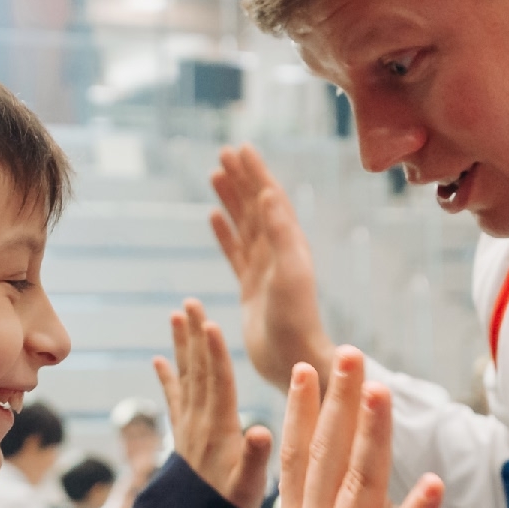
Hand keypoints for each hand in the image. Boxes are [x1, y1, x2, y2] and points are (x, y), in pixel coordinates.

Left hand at [152, 299, 272, 507]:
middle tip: (188, 303)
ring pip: (186, 379)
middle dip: (195, 336)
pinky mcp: (184, 439)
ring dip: (182, 347)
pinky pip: (174, 401)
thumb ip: (255, 460)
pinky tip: (159, 360)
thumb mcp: (249, 490)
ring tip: (175, 316)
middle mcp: (200, 425)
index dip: (214, 354)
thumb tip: (261, 431)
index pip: (218, 384)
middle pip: (198, 371)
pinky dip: (167, 379)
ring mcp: (190, 430)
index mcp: (220, 432)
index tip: (209, 323)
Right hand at [211, 145, 334, 390]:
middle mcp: (278, 251)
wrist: (293, 359)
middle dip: (242, 178)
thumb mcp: (289, 272)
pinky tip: (213, 217)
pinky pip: (235, 250)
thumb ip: (280, 233)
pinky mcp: (251, 287)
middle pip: (256, 205)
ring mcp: (264, 268)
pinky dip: (224, 232)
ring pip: (244, 224)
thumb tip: (269, 193)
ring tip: (215, 175)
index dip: (256, 173)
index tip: (240, 148)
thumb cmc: (296, 320)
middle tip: (223, 153)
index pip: (270, 198)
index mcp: (289, 243)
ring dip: (231, 199)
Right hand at [269, 349, 444, 507]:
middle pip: (325, 456)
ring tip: (383, 392)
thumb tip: (322, 506)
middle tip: (349, 354)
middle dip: (338, 401)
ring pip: (357, 486)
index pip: (296, 459)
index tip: (306, 369)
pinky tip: (434, 485)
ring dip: (372, 436)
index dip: (301, 412)